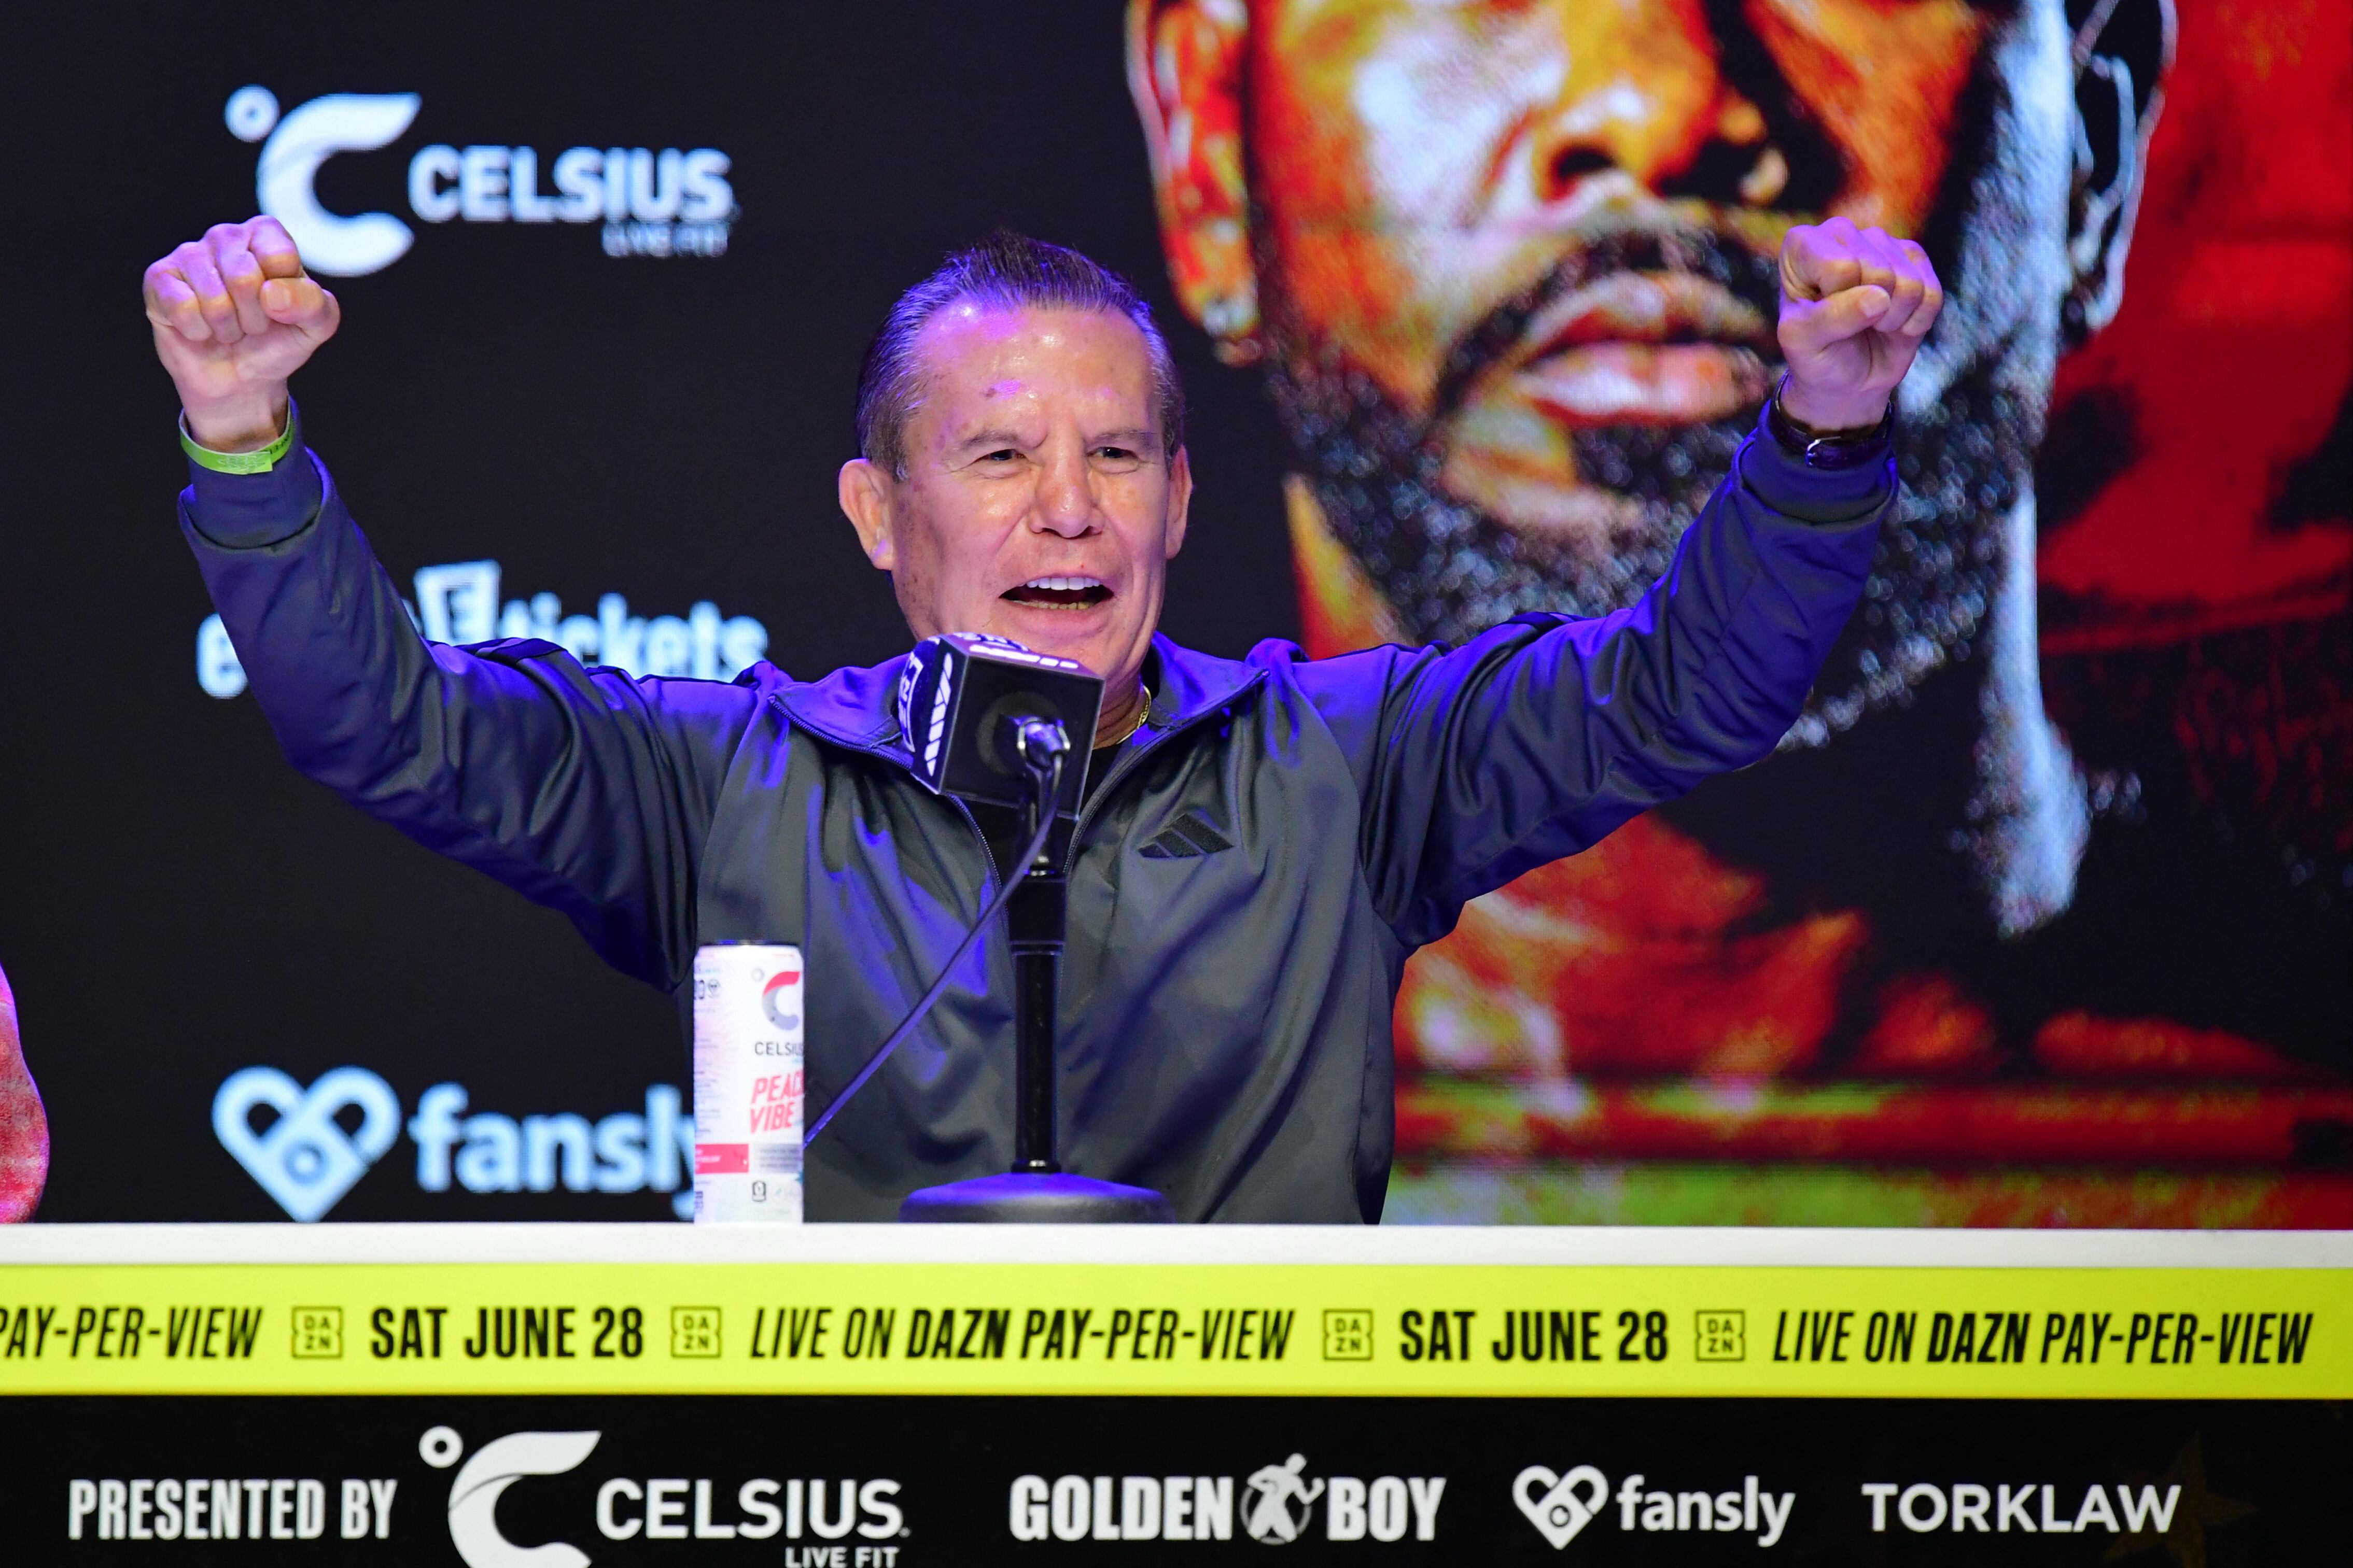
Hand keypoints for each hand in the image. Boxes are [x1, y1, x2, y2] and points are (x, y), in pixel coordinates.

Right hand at [143, 217, 338, 450]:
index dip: (283, 297)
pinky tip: (200, 328)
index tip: (280, 307)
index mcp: (266, 235)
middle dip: (254, 316)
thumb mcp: (316, 325)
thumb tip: (272, 294)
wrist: (243, 378)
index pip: (279, 257)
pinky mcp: (159, 278)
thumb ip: (313, 304)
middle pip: (244, 277)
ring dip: (227, 327)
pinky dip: (198, 330)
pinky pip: (183, 306)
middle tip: (253, 323)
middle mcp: (225, 236)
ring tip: (229, 327)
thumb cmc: (279, 340)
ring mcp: (189, 254)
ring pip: (213, 296)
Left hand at [1775, 217, 1942, 431]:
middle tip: (1848, 325)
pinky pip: (1932, 295)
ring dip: (1892, 319)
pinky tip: (1894, 324)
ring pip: (1909, 282)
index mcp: (1802, 244)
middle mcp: (1843, 233)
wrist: (1845, 379)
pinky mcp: (1915, 260)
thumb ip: (1832, 317)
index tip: (1819, 316)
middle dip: (1868, 313)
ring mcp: (1883, 243)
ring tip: (1870, 324)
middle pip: (1879, 271)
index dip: (1838, 302)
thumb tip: (1879, 298)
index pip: (1841, 266)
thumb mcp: (1804, 343)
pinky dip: (1915, 323)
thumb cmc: (1815, 354)